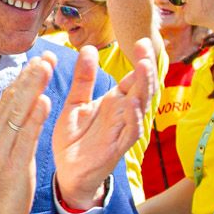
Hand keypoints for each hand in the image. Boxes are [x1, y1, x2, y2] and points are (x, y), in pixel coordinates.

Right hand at [0, 58, 53, 213]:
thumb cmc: (1, 179)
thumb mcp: (4, 146)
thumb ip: (14, 123)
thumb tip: (25, 99)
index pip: (10, 95)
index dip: (25, 75)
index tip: (41, 56)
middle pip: (14, 98)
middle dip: (31, 75)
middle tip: (47, 55)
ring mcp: (2, 148)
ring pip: (19, 112)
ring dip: (32, 88)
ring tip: (46, 68)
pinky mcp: (13, 163)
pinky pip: (25, 137)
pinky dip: (34, 118)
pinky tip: (43, 102)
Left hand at [52, 42, 152, 208]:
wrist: (67, 173)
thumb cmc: (75, 139)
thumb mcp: (75, 103)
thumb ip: (83, 79)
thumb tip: (89, 48)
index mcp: (114, 101)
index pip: (133, 77)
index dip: (140, 60)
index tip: (141, 40)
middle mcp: (123, 113)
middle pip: (143, 87)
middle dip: (146, 67)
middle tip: (145, 47)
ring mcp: (123, 130)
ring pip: (141, 106)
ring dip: (144, 87)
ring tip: (143, 67)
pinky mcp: (118, 147)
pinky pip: (131, 132)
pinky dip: (133, 117)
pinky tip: (131, 103)